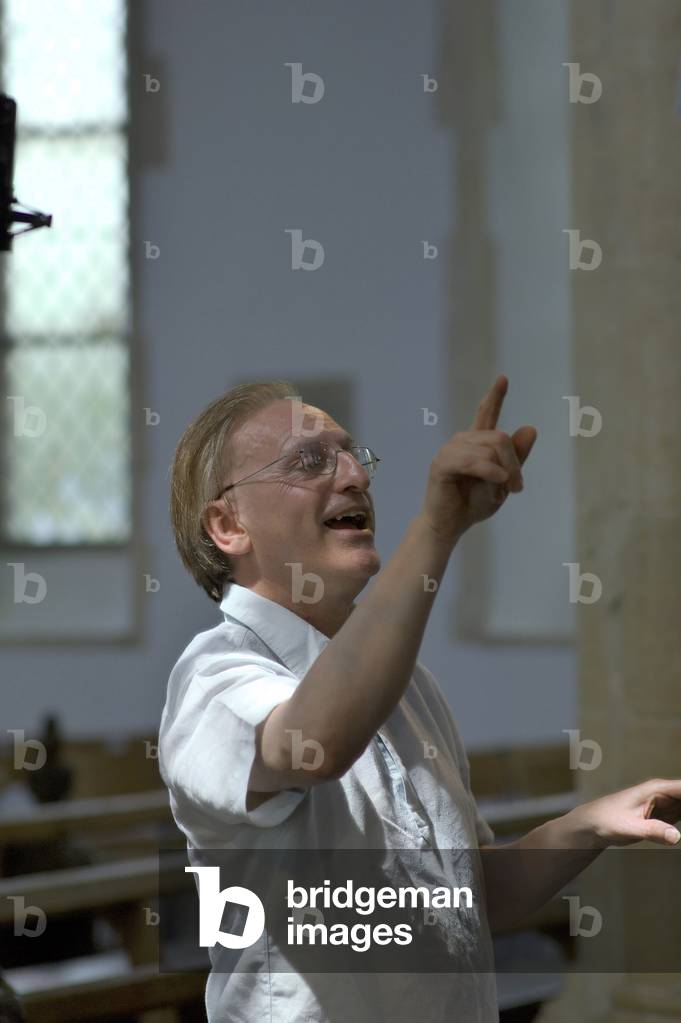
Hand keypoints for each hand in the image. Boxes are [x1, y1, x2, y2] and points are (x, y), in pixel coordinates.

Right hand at [420, 374, 537, 540]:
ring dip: (503, 472)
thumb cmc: (473, 503)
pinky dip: (490, 472)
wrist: (451, 525)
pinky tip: (497, 481)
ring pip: (491, 449)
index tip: (503, 378)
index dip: (495, 396)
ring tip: (503, 492)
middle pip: (501, 438)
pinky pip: (474, 461)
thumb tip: (531, 427)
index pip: (486, 413)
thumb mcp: (503, 481)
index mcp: (476, 443)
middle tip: (518, 487)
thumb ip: (516, 457)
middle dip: (515, 463)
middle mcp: (462, 440)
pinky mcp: (442, 464)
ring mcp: (450, 450)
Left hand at [573, 778, 680, 847]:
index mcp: (656, 789)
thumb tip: (677, 836)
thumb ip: (653, 831)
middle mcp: (664, 793)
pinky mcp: (664, 815)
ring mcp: (665, 804)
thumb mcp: (629, 827)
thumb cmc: (607, 820)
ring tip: (678, 825)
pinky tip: (680, 832)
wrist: (593, 824)